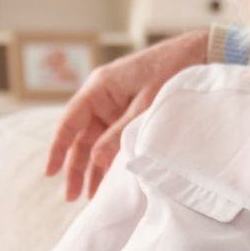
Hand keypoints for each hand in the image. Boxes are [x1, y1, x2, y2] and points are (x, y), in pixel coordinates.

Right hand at [45, 29, 207, 200]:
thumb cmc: (171, 70)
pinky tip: (107, 180)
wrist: (200, 54)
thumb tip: (96, 160)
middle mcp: (102, 98)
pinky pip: (113, 140)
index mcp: (99, 87)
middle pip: (81, 137)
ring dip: (92, 167)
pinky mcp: (128, 115)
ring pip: (96, 142)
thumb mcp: (146, 105)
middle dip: (75, 166)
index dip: (58, 148)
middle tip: (71, 196)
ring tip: (89, 196)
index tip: (49, 172)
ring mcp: (115, 107)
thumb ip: (120, 132)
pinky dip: (110, 159)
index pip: (69, 121)